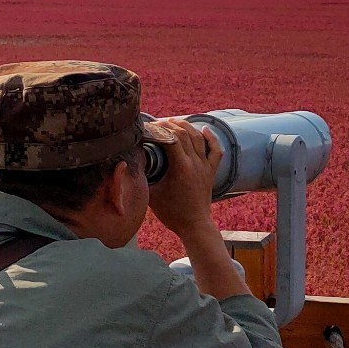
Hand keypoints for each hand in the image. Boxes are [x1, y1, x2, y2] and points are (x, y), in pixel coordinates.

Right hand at [147, 118, 223, 234]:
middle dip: (171, 125)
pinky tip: (205, 129)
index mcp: (181, 168)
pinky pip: (215, 151)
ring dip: (187, 127)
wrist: (194, 226)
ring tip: (174, 122)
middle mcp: (195, 164)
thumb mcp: (151, 194)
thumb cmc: (171, 213)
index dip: (160, 129)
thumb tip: (133, 161)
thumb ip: (143, 177)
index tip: (149, 126)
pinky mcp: (211, 172)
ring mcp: (205, 167)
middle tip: (159, 122)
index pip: (171, 139)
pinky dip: (211, 138)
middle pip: (185, 134)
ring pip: (199, 139)